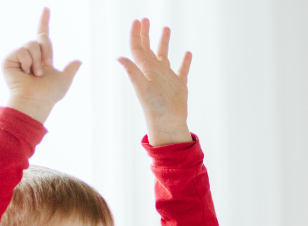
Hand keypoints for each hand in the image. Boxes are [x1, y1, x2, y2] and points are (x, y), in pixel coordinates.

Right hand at [3, 8, 81, 124]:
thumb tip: (79, 61)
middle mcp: (29, 54)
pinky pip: (22, 50)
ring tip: (35, 74)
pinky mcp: (9, 59)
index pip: (43, 34)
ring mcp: (18, 56)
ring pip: (32, 44)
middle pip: (41, 38)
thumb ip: (70, 70)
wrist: (36, 100)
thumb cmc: (49, 94)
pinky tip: (25, 72)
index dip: (44, 21)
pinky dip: (28, 62)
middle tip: (46, 67)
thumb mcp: (64, 80)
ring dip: (38, 61)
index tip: (47, 8)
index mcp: (42, 56)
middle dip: (48, 52)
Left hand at [118, 19, 191, 145]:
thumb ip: (132, 71)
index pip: (138, 47)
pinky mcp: (179, 85)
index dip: (136, 34)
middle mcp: (155, 71)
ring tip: (166, 28)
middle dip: (146, 33)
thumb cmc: (154, 107)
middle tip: (146, 19)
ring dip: (164, 42)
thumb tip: (119, 57)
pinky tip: (188, 53)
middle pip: (148, 48)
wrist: (168, 123)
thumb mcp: (142, 87)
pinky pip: (182, 70)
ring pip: (165, 55)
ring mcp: (167, 77)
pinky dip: (185, 61)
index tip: (137, 21)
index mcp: (145, 69)